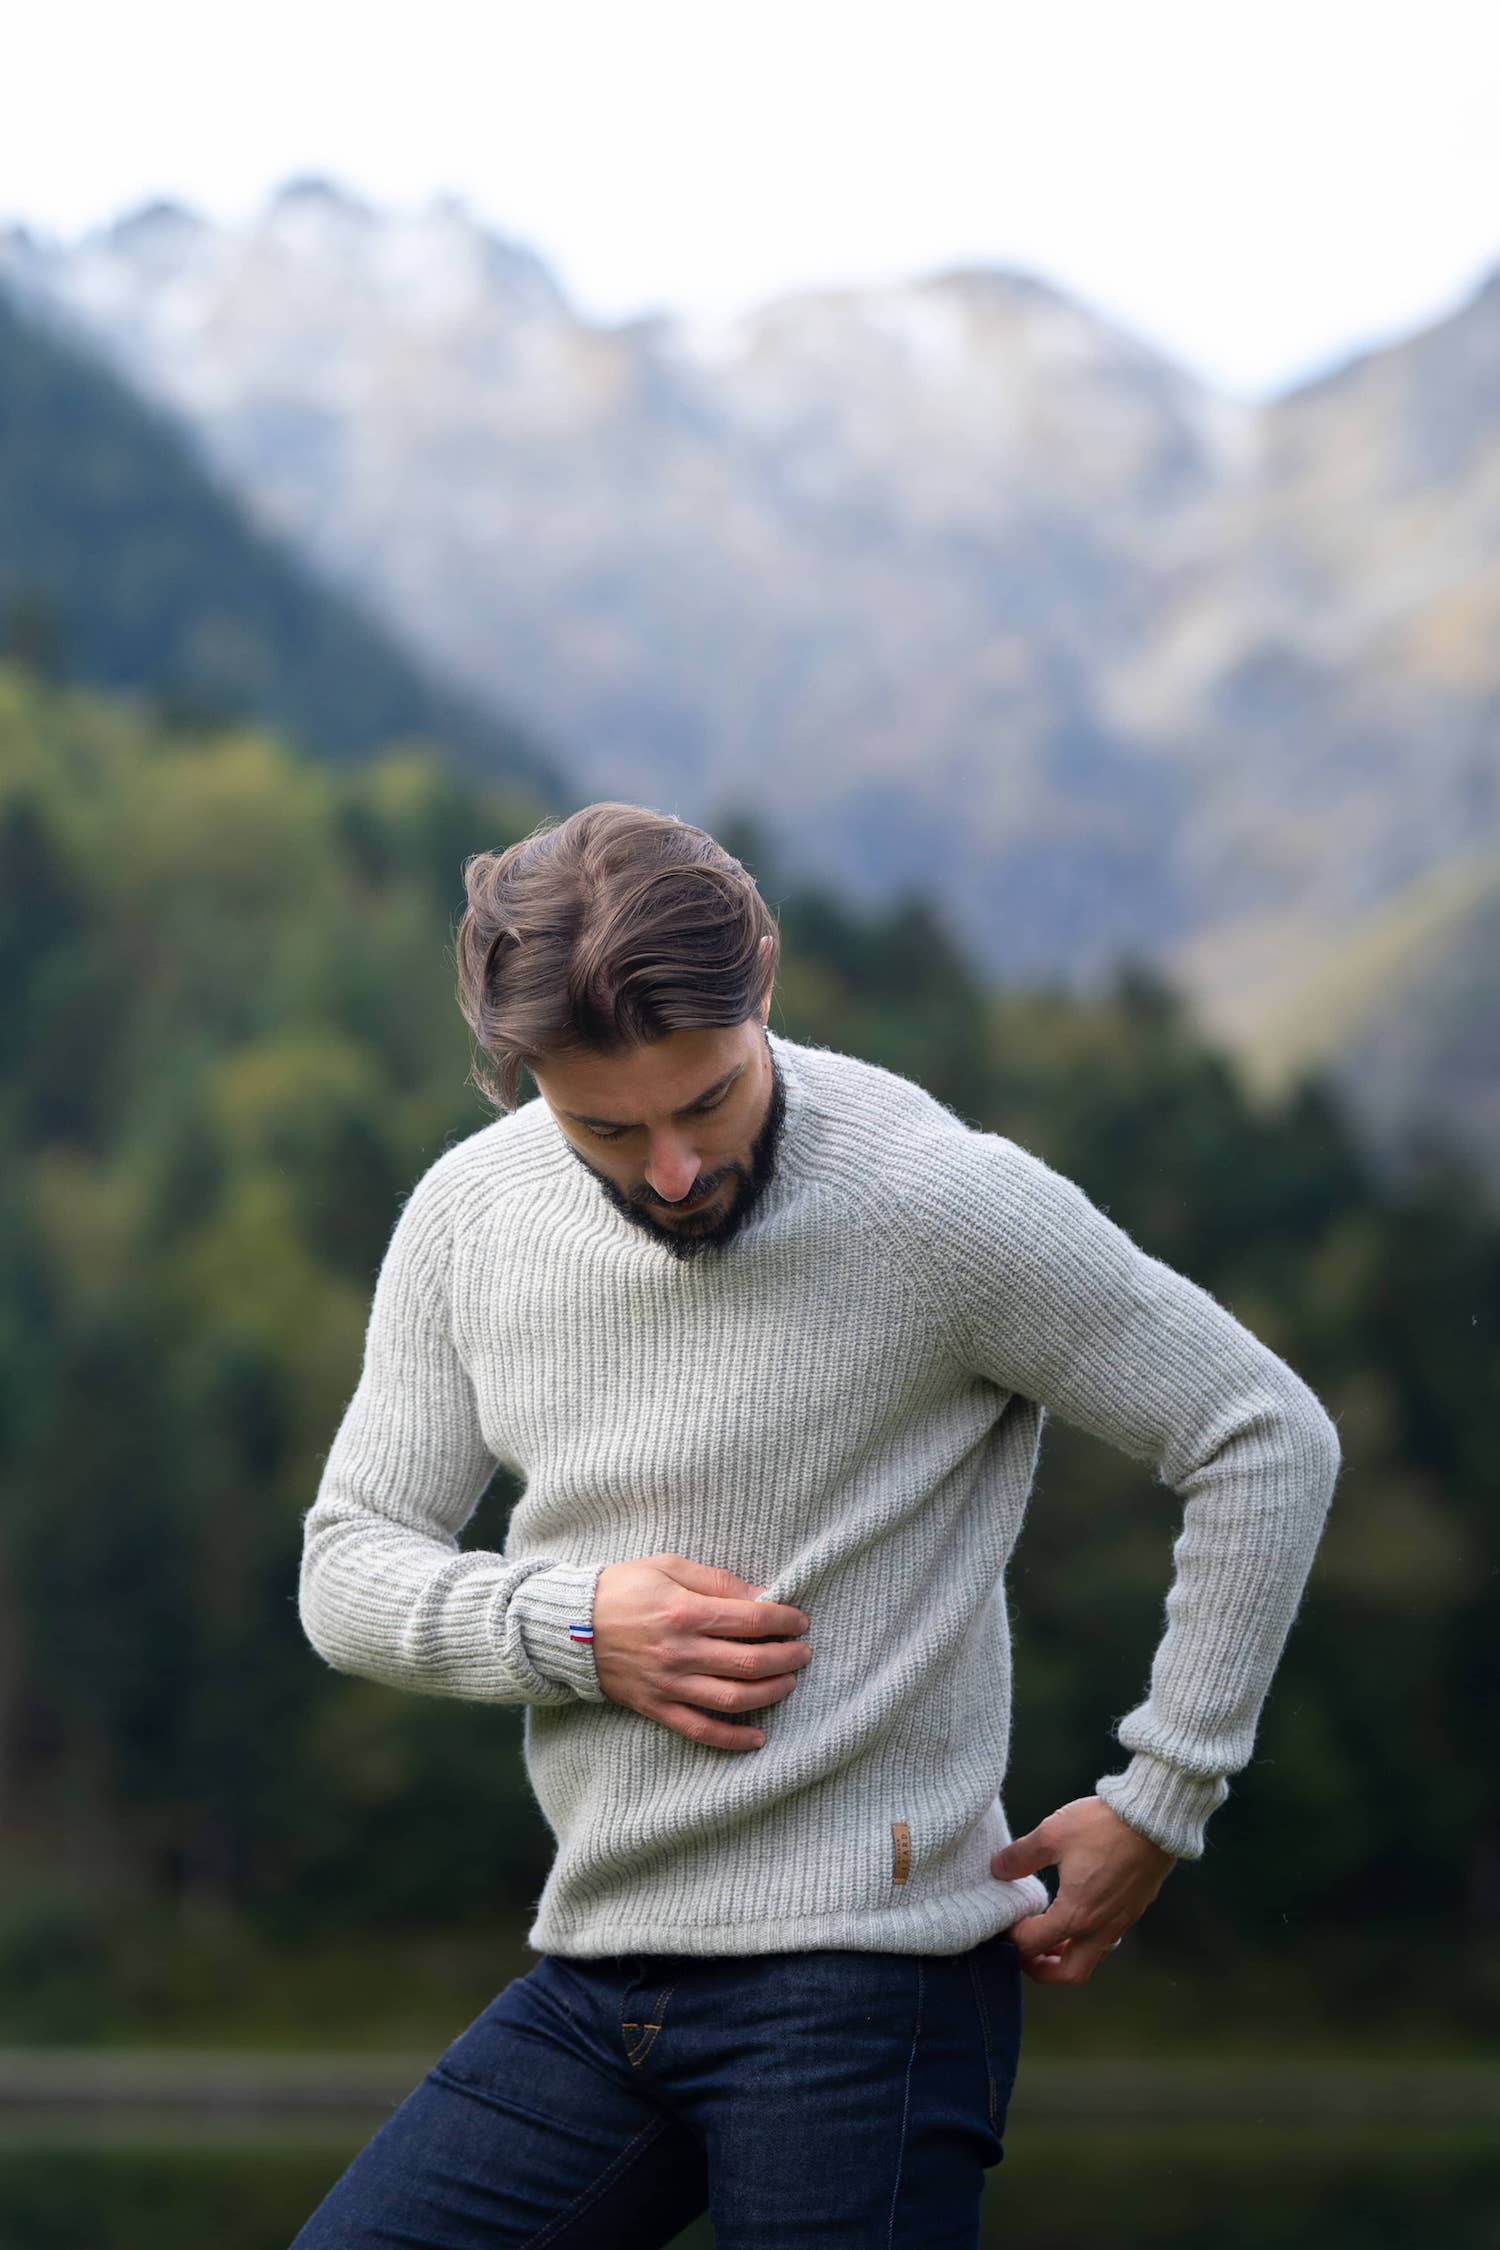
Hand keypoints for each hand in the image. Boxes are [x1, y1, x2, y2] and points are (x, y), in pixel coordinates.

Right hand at [592, 1553, 810, 1750]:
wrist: (569, 1626)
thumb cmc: (622, 1588)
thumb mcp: (668, 1566)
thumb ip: (716, 1582)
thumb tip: (762, 1597)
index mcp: (684, 1612)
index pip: (751, 1621)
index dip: (784, 1621)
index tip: (800, 1621)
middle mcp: (680, 1652)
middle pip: (749, 1662)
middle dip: (786, 1658)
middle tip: (803, 1652)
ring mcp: (669, 1684)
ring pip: (733, 1699)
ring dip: (771, 1693)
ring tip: (789, 1682)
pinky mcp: (657, 1707)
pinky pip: (700, 1730)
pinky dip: (732, 1739)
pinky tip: (758, 1738)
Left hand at [991, 1795, 1176, 1985]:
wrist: (1152, 1819)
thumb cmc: (1102, 1826)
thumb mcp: (1051, 1835)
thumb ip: (1021, 1856)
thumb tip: (998, 1870)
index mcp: (1075, 1915)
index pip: (1033, 1944)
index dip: (1013, 1937)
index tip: (1004, 1921)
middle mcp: (1099, 1928)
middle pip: (1069, 1973)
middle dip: (1042, 1970)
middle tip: (1025, 1953)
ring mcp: (1120, 1922)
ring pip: (1090, 1958)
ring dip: (1065, 1955)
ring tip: (1049, 1934)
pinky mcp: (1133, 1911)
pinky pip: (1106, 1940)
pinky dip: (1085, 1938)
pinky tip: (1078, 1912)